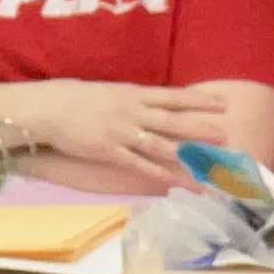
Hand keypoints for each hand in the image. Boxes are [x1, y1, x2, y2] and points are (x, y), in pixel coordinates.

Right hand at [26, 81, 231, 181]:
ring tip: (209, 162)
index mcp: (132, 93)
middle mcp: (132, 112)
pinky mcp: (109, 151)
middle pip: (173, 121)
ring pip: (161, 144)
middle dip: (200, 128)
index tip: (221, 102)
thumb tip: (149, 102)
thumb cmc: (73, 97)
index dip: (198, 100)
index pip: (172, 96)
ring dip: (187, 154)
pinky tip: (176, 182)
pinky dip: (160, 174)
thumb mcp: (107, 90)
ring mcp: (121, 132)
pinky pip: (139, 165)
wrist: (47, 108)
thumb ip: (130, 98)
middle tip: (226, 135)